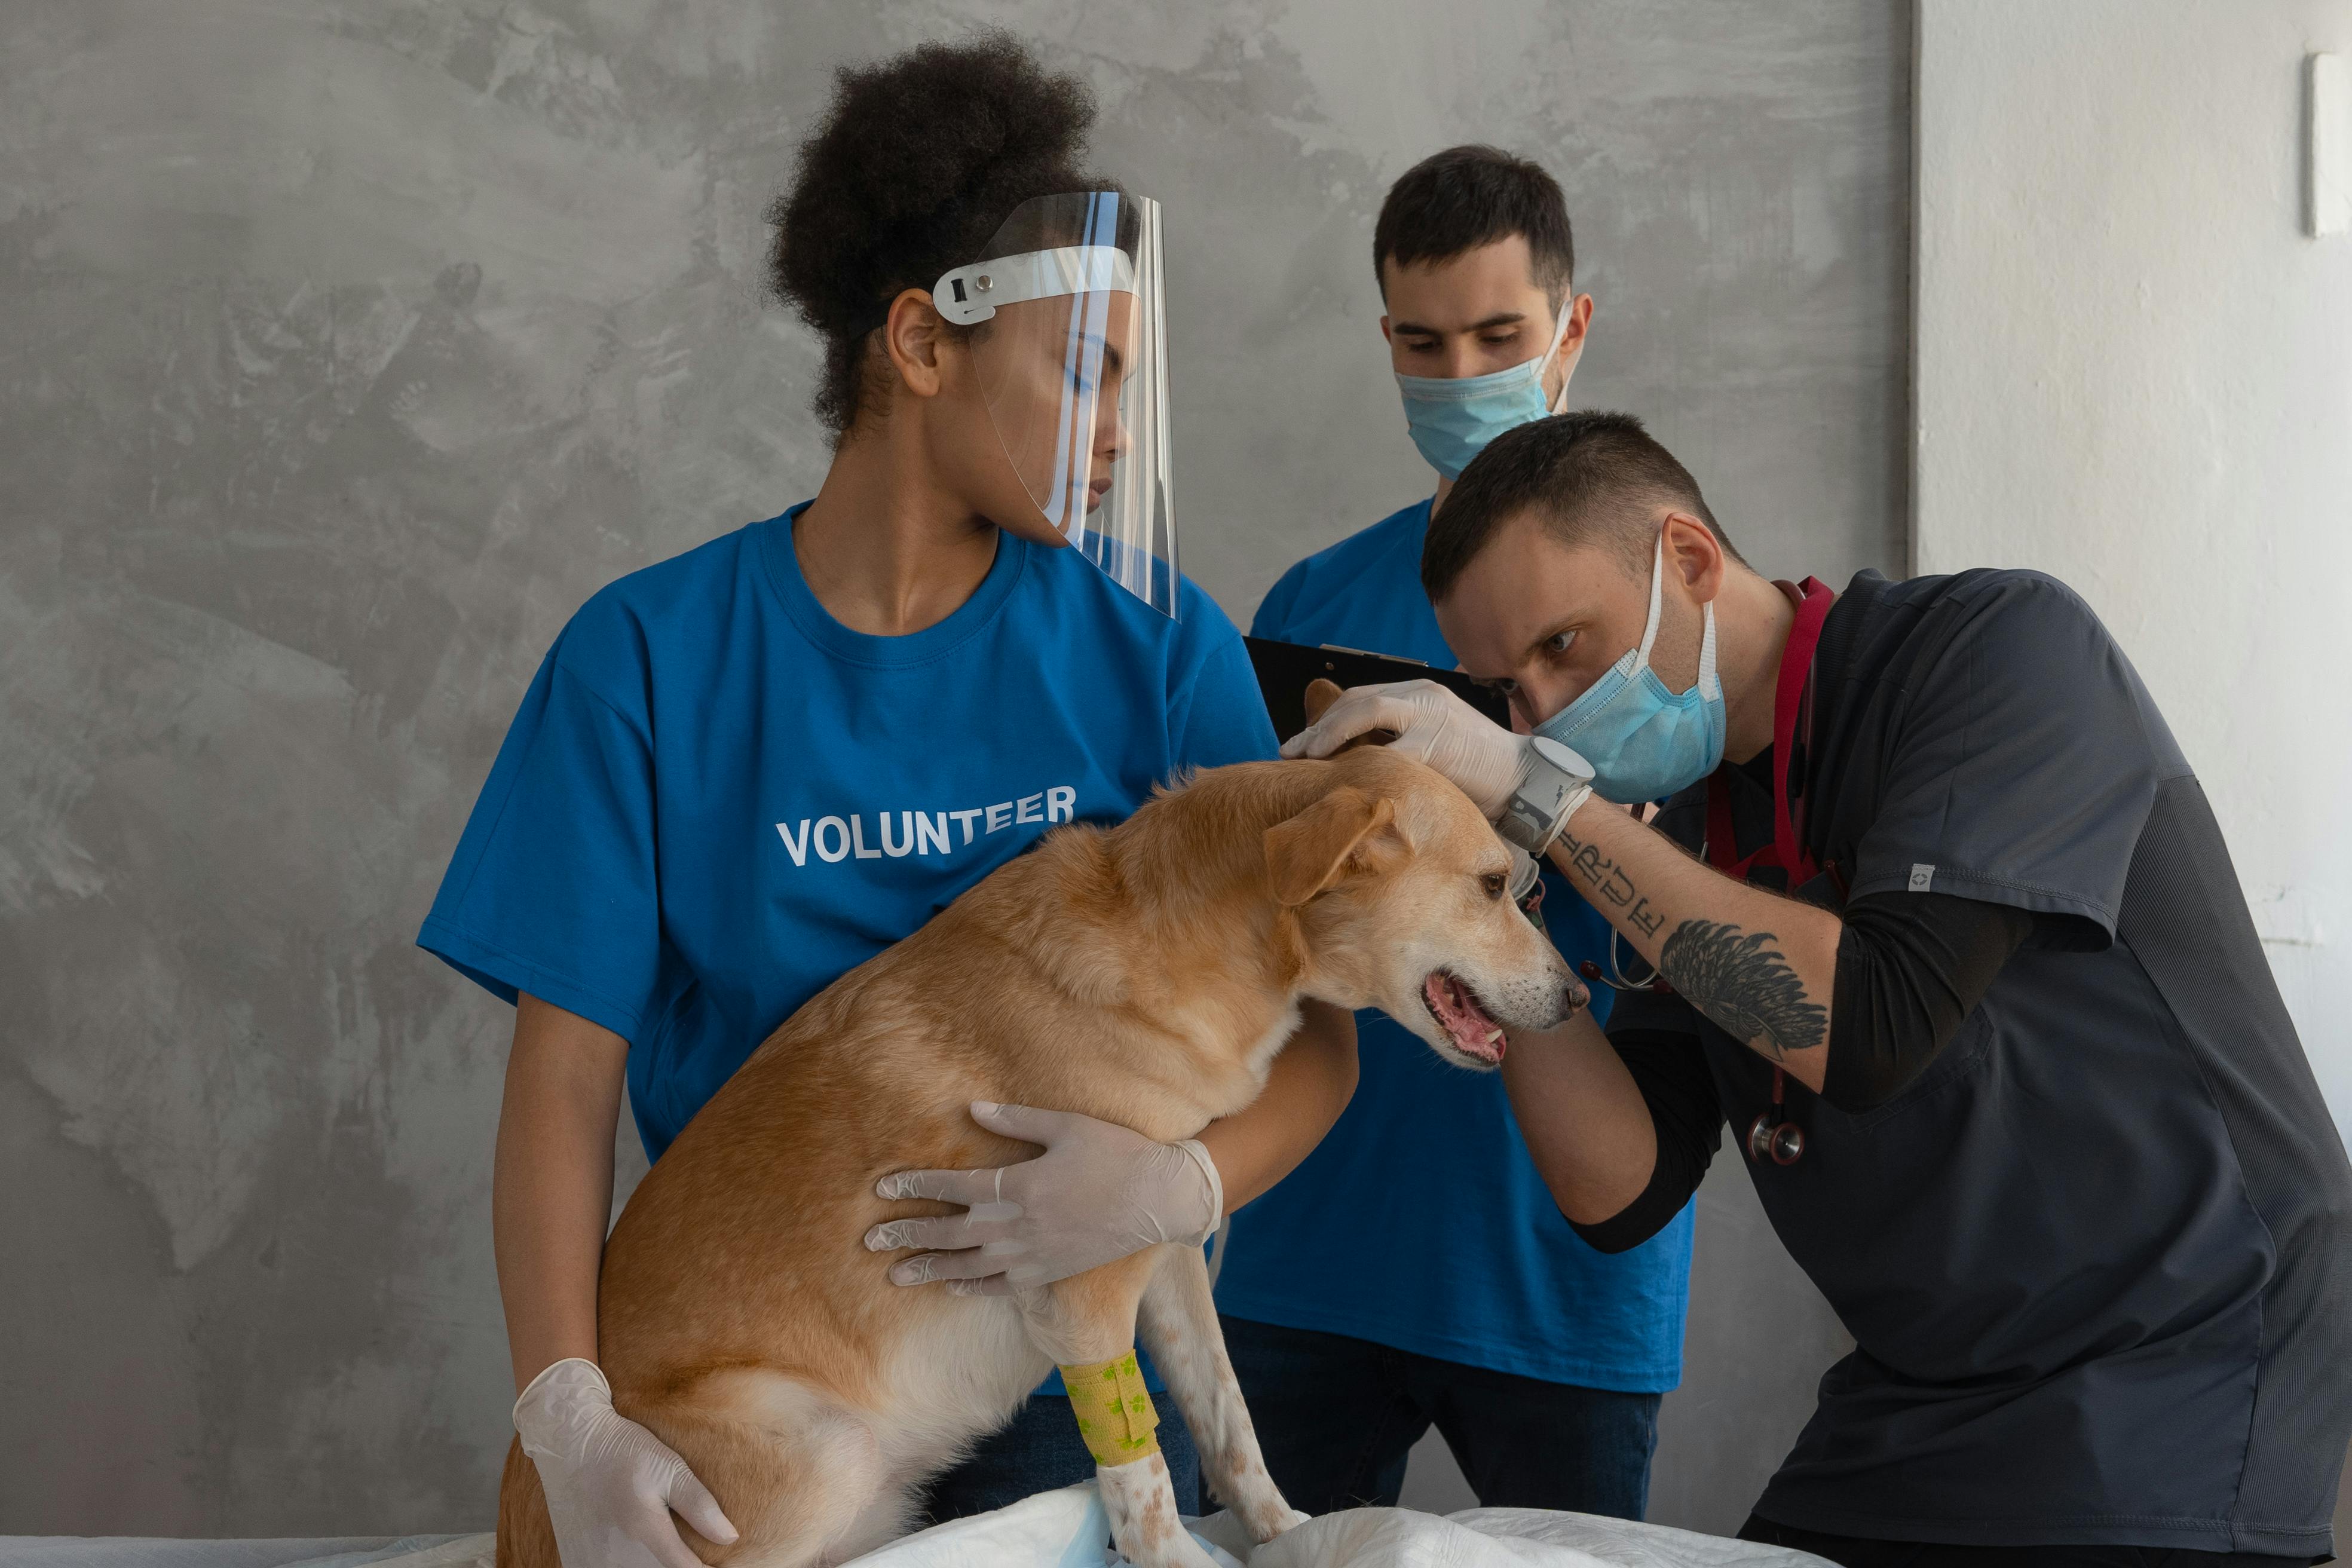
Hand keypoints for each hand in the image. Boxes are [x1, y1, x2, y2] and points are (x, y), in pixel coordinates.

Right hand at [513, 1358, 737, 1567]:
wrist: (574, 1443)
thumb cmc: (626, 1451)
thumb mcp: (670, 1468)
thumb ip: (699, 1506)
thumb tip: (729, 1538)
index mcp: (646, 1531)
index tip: (720, 1561)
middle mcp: (619, 1554)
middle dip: (679, 1562)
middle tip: (689, 1544)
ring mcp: (597, 1559)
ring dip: (655, 1562)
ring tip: (665, 1540)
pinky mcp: (581, 1559)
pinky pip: (613, 1567)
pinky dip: (630, 1561)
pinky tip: (638, 1548)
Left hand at [865, 1101, 1221, 1295]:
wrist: (1159, 1198)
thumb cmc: (1116, 1153)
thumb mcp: (1066, 1126)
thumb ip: (1016, 1120)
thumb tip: (973, 1108)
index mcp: (1018, 1185)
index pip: (952, 1188)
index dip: (916, 1186)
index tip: (883, 1186)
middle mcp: (1017, 1226)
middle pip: (949, 1232)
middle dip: (907, 1234)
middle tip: (870, 1239)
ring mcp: (1032, 1255)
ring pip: (968, 1265)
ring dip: (929, 1268)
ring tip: (896, 1275)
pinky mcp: (1049, 1273)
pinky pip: (1002, 1286)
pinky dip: (973, 1287)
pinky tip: (952, 1287)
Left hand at [1280, 679, 1530, 819]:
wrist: (1523, 778)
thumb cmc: (1473, 767)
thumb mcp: (1431, 740)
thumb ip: (1397, 739)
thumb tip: (1352, 760)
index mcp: (1417, 692)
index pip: (1360, 697)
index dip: (1326, 720)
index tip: (1301, 744)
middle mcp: (1421, 695)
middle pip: (1356, 700)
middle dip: (1319, 727)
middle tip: (1290, 753)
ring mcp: (1430, 714)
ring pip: (1367, 711)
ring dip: (1330, 735)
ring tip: (1306, 759)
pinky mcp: (1439, 741)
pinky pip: (1391, 749)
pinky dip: (1363, 762)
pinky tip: (1342, 777)